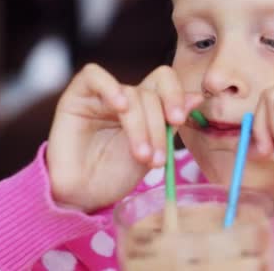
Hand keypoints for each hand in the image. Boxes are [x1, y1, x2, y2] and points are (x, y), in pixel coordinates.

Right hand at [47, 64, 202, 212]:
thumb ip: (171, 123)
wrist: (83, 197)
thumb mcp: (154, 150)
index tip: (179, 121)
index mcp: (147, 106)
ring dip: (140, 126)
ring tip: (141, 155)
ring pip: (131, 92)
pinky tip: (120, 107)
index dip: (176, 96)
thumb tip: (197, 97)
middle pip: (152, 92)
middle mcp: (126, 97)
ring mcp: (102, 95)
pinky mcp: (76, 96)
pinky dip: (110, 87)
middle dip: (158, 125)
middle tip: (158, 155)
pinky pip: (94, 76)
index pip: (166, 83)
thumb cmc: (117, 176)